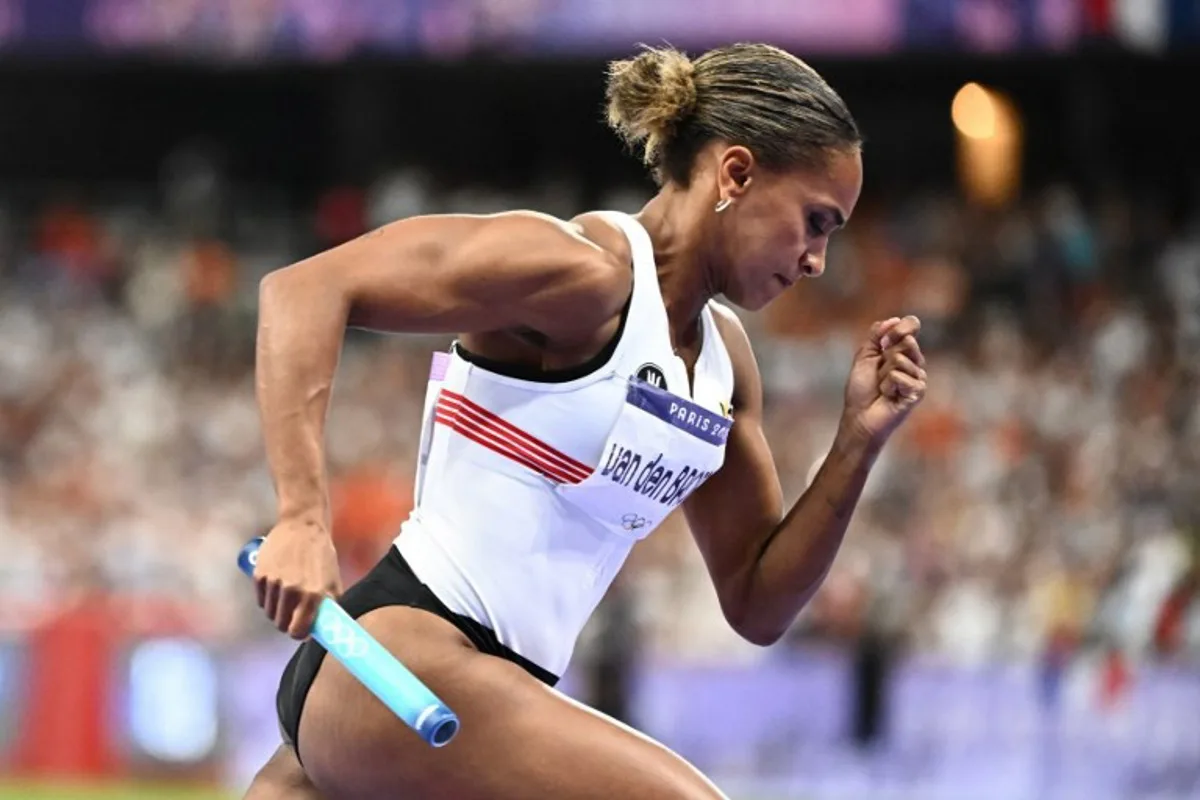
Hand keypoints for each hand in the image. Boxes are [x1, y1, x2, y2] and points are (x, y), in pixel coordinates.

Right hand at [254, 516, 342, 638]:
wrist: (303, 525)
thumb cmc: (321, 554)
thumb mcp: (333, 579)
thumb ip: (329, 605)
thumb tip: (325, 627)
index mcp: (314, 594)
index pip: (298, 630)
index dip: (298, 634)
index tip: (300, 631)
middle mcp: (292, 591)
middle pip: (280, 624)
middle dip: (287, 623)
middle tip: (292, 615)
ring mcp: (274, 583)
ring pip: (269, 613)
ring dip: (277, 611)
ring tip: (286, 599)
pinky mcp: (260, 575)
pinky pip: (261, 600)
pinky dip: (267, 599)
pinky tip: (276, 589)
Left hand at [840, 315, 926, 446]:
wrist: (859, 416)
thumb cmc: (861, 390)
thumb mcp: (865, 356)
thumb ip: (876, 336)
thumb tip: (894, 319)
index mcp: (902, 351)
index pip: (911, 326)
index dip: (900, 327)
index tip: (884, 340)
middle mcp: (914, 362)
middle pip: (906, 340)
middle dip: (885, 355)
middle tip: (878, 373)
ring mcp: (918, 377)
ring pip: (899, 359)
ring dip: (883, 374)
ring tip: (882, 388)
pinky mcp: (918, 391)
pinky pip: (899, 376)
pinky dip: (887, 386)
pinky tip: (889, 396)